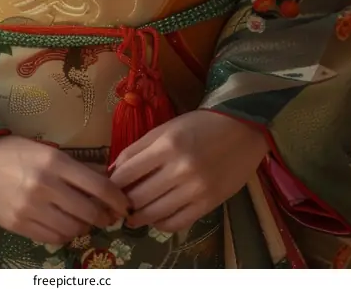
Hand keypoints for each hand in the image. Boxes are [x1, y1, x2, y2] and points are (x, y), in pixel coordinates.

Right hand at [0, 135, 128, 245]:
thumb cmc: (13, 151)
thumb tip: (106, 178)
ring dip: (83, 227)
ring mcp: (31, 208)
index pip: (98, 186)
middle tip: (106, 215)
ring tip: (83, 220)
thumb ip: (76, 166)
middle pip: (89, 212)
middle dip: (103, 216)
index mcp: (55, 162)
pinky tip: (63, 226)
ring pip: (72, 229)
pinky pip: (53, 238)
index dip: (117, 199)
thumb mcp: (47, 150)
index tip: (125, 204)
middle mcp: (45, 186)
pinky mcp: (18, 225)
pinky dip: (64, 235)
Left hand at [109, 110, 268, 233]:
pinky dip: (162, 224)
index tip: (108, 189)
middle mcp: (180, 169)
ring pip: (155, 213)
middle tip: (119, 205)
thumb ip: (139, 149)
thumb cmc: (200, 125)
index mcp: (166, 145)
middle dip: (124, 204)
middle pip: (138, 197)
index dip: (112, 185)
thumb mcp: (166, 129)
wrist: (242, 130)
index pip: (126, 173)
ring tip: (134, 215)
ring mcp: (196, 189)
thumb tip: (114, 171)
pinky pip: (177, 222)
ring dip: (139, 217)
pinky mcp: (209, 204)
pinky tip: (157, 218)